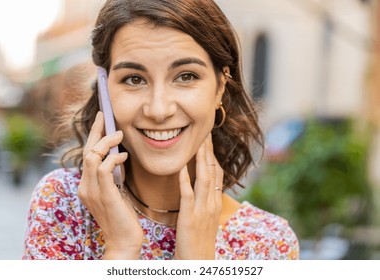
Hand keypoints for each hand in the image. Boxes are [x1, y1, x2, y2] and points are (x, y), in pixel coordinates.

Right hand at [78, 112, 142, 258]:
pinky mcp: (104, 195)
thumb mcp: (116, 191)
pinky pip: (104, 169)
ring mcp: (92, 191)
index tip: (100, 120)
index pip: (87, 155)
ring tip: (119, 135)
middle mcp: (85, 186)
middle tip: (105, 117)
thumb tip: (119, 156)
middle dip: (96, 131)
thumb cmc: (122, 216)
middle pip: (86, 151)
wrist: (124, 240)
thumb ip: (113, 175)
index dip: (93, 136)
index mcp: (87, 185)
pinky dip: (114, 158)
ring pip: (92, 156)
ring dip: (106, 142)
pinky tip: (124, 156)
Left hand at [174, 133, 222, 258]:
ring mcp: (203, 210)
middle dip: (209, 151)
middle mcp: (212, 203)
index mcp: (215, 202)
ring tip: (197, 143)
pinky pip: (188, 195)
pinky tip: (181, 167)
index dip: (213, 155)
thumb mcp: (206, 218)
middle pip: (213, 171)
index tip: (208, 139)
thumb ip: (206, 201)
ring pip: (204, 179)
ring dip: (201, 160)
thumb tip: (203, 186)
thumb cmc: (199, 241)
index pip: (217, 173)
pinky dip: (185, 180)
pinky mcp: (190, 217)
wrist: (198, 262)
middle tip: (205, 133)